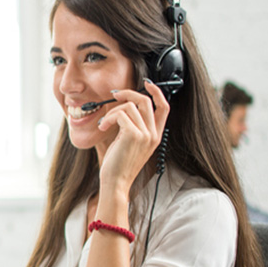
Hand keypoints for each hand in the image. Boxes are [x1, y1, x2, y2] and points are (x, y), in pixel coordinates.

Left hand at [97, 79, 169, 194]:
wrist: (116, 182)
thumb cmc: (119, 165)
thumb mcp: (130, 143)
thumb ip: (133, 126)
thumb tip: (125, 105)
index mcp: (156, 136)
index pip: (164, 107)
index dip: (157, 92)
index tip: (147, 83)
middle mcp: (153, 134)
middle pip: (145, 100)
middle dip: (127, 93)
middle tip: (114, 95)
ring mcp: (145, 134)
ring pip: (129, 106)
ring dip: (112, 112)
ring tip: (104, 124)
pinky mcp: (133, 135)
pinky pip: (120, 114)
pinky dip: (108, 118)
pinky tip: (103, 128)